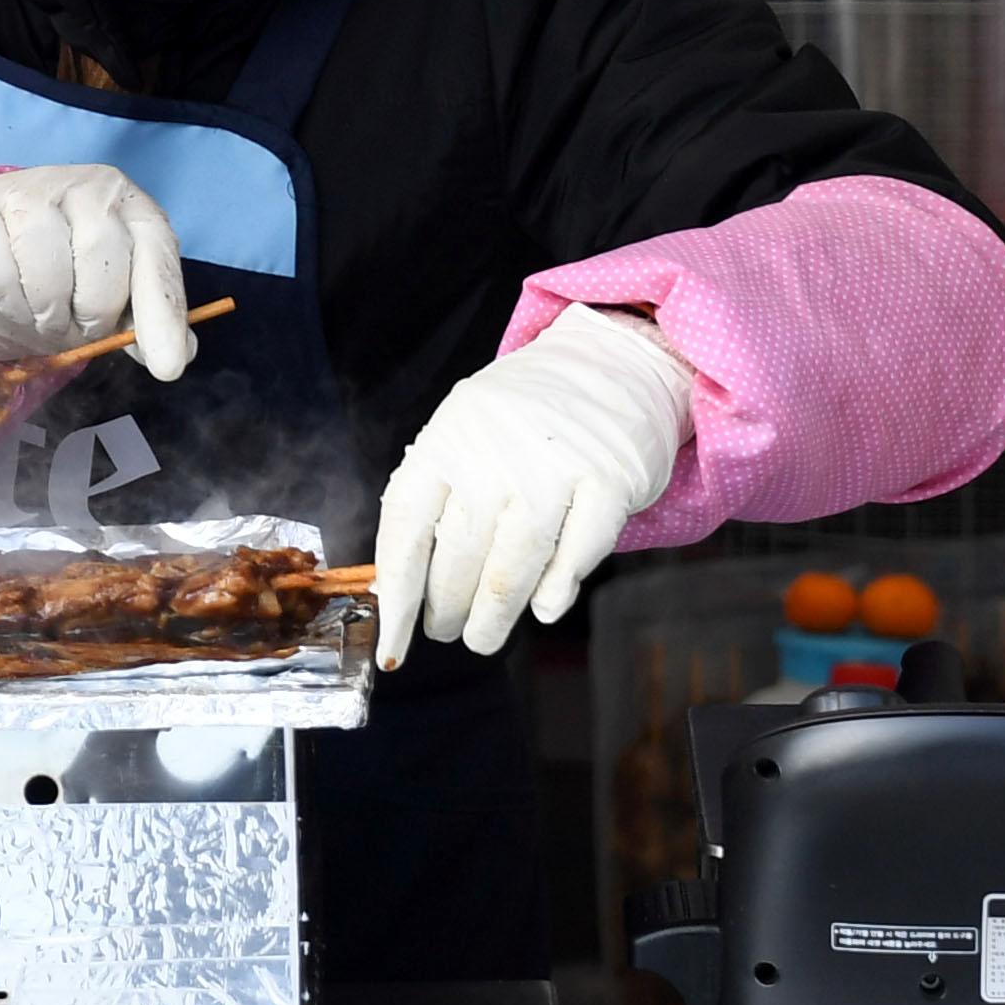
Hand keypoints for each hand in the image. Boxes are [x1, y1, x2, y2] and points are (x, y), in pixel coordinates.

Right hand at [0, 164, 195, 381]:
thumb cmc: (59, 278)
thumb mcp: (109, 300)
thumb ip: (144, 320)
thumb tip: (184, 353)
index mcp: (130, 206)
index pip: (157, 256)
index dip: (162, 315)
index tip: (167, 368)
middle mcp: (84, 187)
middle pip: (101, 256)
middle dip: (91, 311)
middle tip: (76, 326)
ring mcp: (26, 191)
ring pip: (47, 265)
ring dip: (46, 312)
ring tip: (43, 314)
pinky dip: (6, 301)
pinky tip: (7, 297)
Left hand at [373, 305, 692, 665]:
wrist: (612, 362)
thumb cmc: (525, 414)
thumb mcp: (465, 431)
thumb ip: (436, 496)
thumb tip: (396, 587)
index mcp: (449, 437)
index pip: (407, 527)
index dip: (398, 595)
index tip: (392, 642)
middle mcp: (495, 450)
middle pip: (458, 555)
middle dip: (446, 609)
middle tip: (446, 630)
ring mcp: (553, 465)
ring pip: (512, 567)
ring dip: (494, 617)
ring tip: (482, 636)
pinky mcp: (609, 479)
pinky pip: (576, 555)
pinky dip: (556, 591)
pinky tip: (543, 608)